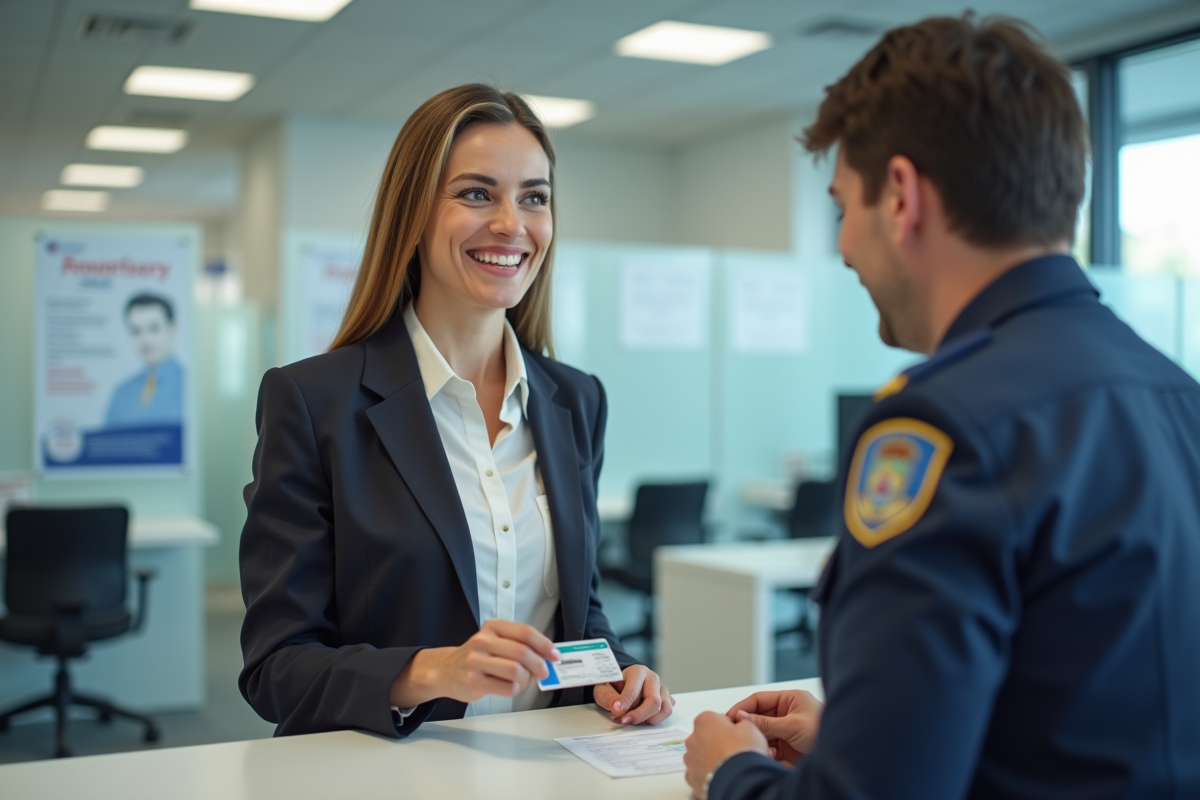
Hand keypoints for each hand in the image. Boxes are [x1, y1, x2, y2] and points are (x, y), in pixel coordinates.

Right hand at [390, 619, 557, 706]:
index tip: (554, 655)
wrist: (445, 670)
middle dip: (539, 665)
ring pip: (516, 671)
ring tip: (523, 681)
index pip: (526, 633)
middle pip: (523, 653)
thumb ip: (519, 645)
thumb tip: (548, 657)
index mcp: (493, 627)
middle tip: (543, 672)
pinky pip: (507, 688)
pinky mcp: (474, 682)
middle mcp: (483, 641)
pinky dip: (516, 690)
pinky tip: (510, 687)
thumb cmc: (477, 657)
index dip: (544, 645)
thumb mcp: (495, 641)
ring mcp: (477, 662)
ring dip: (527, 679)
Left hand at [593, 664, 675, 724]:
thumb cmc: (613, 684)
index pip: (635, 689)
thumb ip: (608, 696)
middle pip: (654, 701)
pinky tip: (641, 718)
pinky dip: (655, 719)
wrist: (621, 682)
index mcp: (638, 672)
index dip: (626, 703)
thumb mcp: (603, 687)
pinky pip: (667, 713)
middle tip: (623, 721)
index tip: (616, 712)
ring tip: (632, 719)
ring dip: (648, 719)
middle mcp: (653, 678)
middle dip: (638, 715)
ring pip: (664, 709)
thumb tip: (617, 709)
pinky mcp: (667, 699)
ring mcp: (662, 689)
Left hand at [684, 711, 768, 798]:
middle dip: (716, 743)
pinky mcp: (692, 778)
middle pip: (705, 738)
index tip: (737, 735)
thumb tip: (739, 727)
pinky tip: (721, 778)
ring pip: (700, 757)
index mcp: (704, 720)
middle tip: (733, 751)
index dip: (728, 727)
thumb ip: (741, 723)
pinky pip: (699, 774)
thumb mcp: (750, 728)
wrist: (738, 781)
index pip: (715, 718)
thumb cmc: (743, 751)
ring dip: (710, 760)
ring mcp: (690, 760)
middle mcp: (692, 739)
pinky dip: (708, 776)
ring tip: (728, 767)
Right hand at [726, 690, 822, 766]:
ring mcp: (787, 729)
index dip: (743, 707)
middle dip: (749, 725)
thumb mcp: (793, 725)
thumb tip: (742, 717)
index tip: (729, 716)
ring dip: (758, 739)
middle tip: (736, 733)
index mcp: (790, 699)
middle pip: (759, 716)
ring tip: (755, 745)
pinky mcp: (788, 746)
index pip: (759, 699)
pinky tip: (768, 754)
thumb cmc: (826, 733)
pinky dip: (765, 750)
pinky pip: (770, 745)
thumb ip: (766, 722)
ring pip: (763, 732)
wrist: (844, 755)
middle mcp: (787, 713)